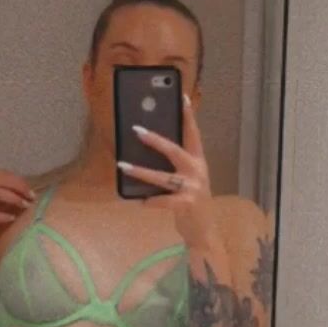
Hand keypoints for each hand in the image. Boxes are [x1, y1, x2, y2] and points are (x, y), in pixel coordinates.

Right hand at [0, 171, 34, 237]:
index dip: (17, 180)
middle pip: (2, 180)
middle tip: (31, 197)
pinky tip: (11, 218)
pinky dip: (2, 215)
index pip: (1, 173)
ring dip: (14, 199)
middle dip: (20, 187)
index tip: (29, 189)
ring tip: (25, 206)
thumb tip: (13, 193)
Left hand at [120, 95, 215, 247]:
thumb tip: (149, 147)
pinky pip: (165, 200)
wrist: (204, 230)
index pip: (193, 134)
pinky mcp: (187, 204)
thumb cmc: (191, 201)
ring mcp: (193, 187)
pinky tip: (140, 202)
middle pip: (175, 150)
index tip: (181, 96)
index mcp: (198, 161)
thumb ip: (175, 165)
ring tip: (123, 166)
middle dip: (155, 140)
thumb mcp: (188, 179)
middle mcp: (198, 171)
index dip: (188, 115)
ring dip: (141, 171)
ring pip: (163, 176)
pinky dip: (151, 201)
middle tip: (137, 131)